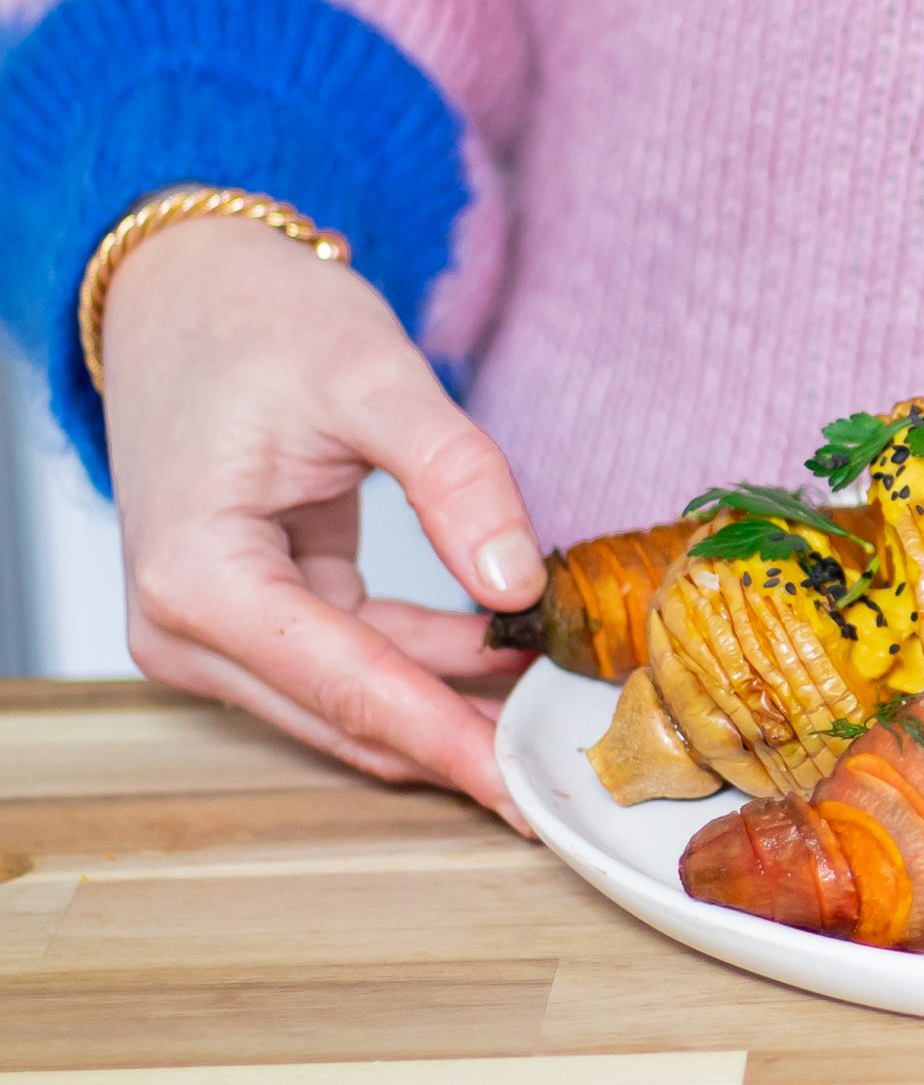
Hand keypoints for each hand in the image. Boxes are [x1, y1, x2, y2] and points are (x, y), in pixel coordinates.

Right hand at [98, 214, 538, 824]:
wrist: (189, 287)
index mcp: (200, 580)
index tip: (528, 798)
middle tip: (573, 761)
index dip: (449, 744)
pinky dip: (428, 660)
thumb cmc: (258, 320)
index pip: (350, 688)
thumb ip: (454, 477)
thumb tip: (517, 582)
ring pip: (354, 702)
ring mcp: (214, 630)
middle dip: (461, 742)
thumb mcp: (374, 379)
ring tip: (564, 699)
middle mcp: (188, 628)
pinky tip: (510, 647)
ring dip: (452, 703)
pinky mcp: (252, 613)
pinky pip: (354, 660)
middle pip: (348, 718)